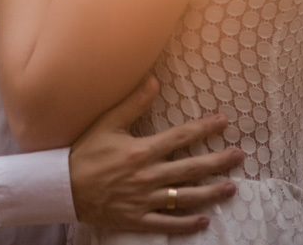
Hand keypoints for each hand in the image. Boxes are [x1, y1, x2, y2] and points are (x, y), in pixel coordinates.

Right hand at [68, 75, 244, 233]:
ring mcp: (145, 200)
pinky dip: (188, 223)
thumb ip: (133, 103)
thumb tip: (154, 79)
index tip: (224, 122)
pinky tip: (205, 220)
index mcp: (142, 150)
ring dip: (212, 192)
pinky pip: (169, 223)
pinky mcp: (138, 219)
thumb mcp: (106, 123)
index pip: (182, 137)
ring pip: (187, 197)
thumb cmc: (84, 153)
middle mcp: (148, 176)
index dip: (205, 129)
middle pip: (192, 168)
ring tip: (231, 187)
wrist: (63, 187)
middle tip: (239, 156)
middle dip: (219, 161)